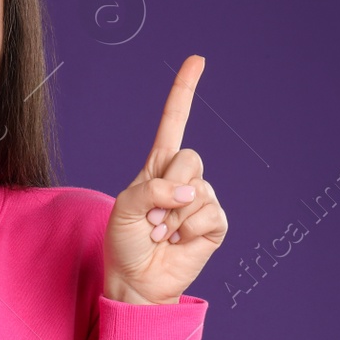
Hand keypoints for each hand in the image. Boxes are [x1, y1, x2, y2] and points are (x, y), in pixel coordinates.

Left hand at [102, 55, 227, 304]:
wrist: (137, 280)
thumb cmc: (125, 242)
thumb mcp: (124, 208)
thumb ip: (151, 191)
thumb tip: (189, 193)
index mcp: (157, 166)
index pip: (174, 121)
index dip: (184, 90)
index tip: (198, 60)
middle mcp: (182, 178)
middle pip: (189, 158)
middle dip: (166, 188)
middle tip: (152, 218)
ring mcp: (202, 200)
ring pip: (198, 188)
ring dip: (173, 218)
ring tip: (162, 233)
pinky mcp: (214, 223)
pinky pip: (209, 213)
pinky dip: (188, 231)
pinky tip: (179, 243)